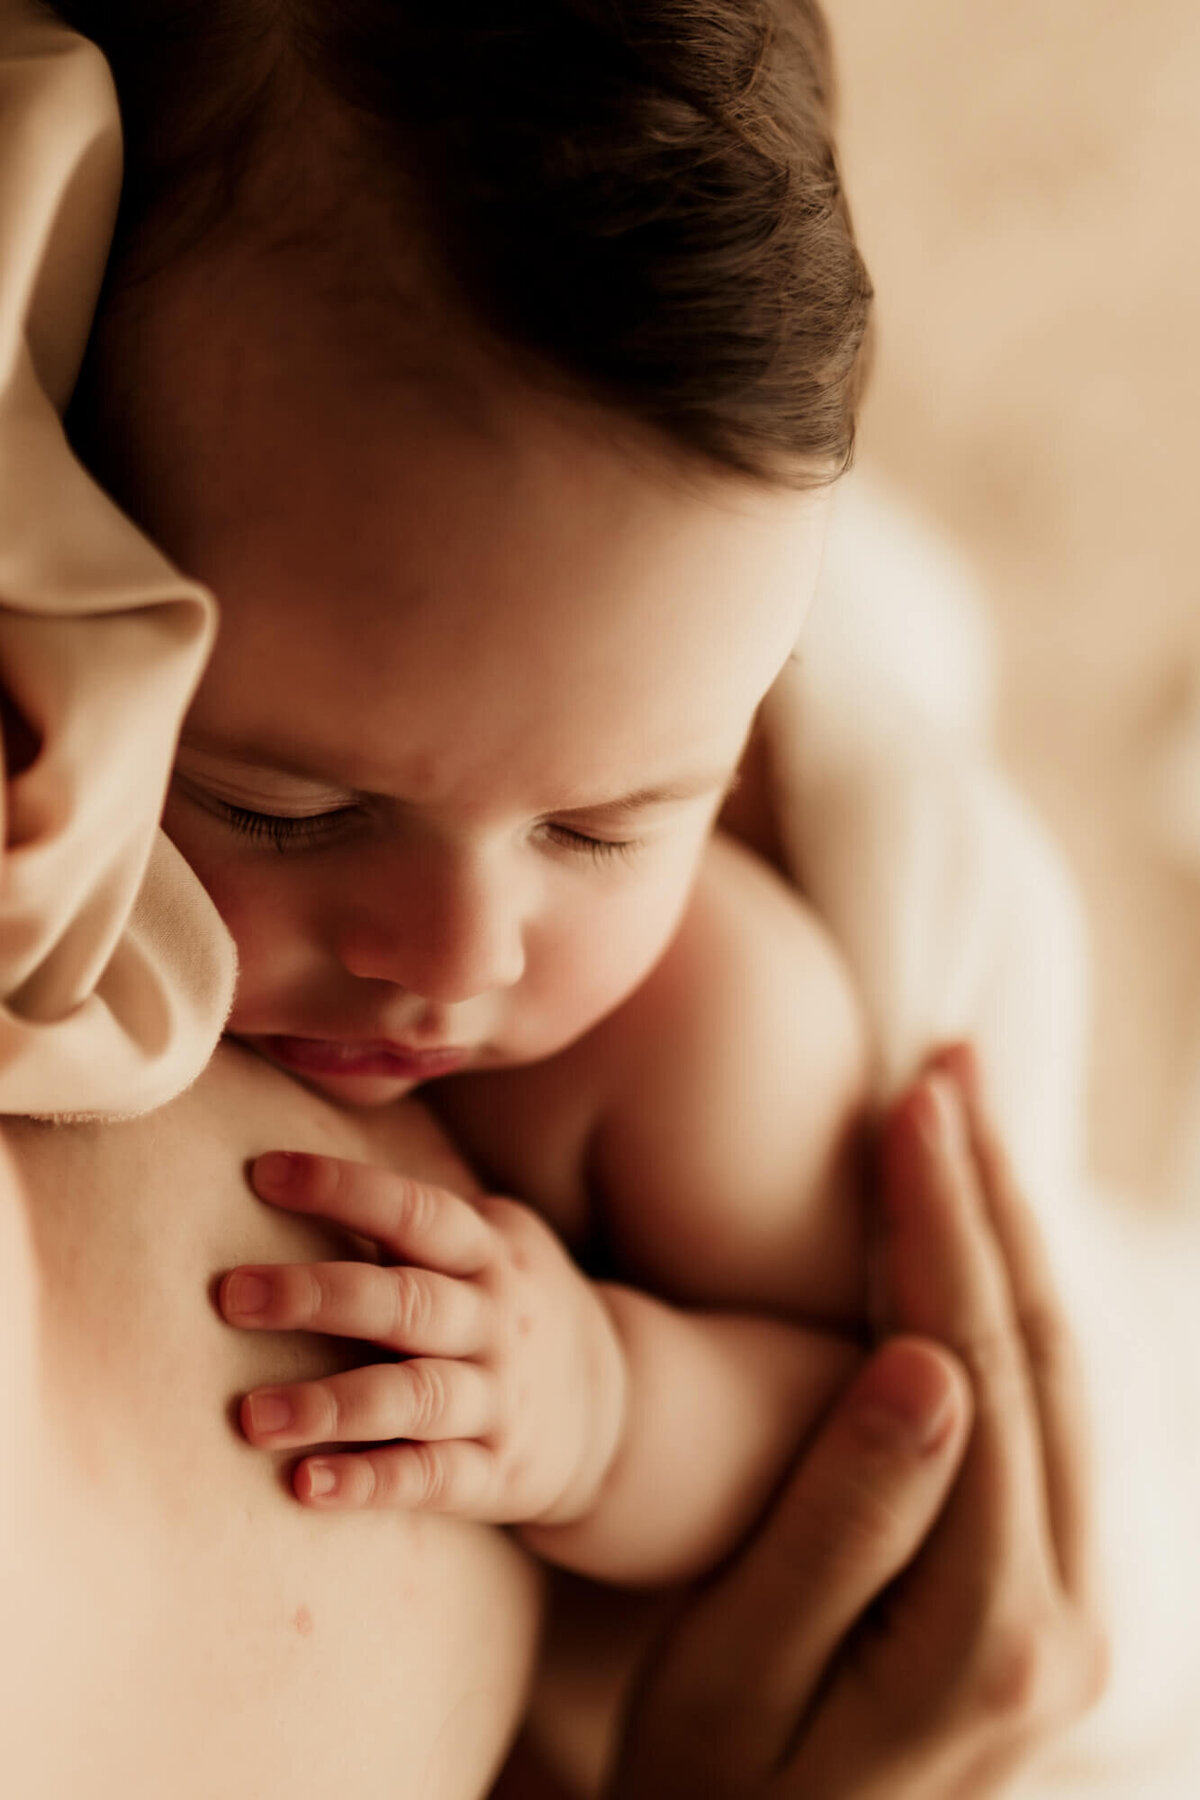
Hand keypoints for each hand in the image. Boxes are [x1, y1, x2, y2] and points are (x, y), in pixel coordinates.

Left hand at [218, 1154, 626, 1521]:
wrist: (614, 1405)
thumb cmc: (505, 1308)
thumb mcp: (488, 1247)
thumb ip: (412, 1222)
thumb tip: (281, 1169)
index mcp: (488, 1251)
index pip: (415, 1210)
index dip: (343, 1187)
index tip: (262, 1174)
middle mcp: (496, 1320)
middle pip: (407, 1301)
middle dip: (318, 1295)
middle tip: (232, 1295)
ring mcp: (499, 1398)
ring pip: (415, 1396)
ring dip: (332, 1404)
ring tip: (252, 1416)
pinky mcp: (495, 1471)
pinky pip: (430, 1476)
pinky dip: (370, 1481)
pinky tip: (306, 1485)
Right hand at [606, 1043, 1107, 1798]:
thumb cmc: (712, 1791)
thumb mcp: (738, 1668)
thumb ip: (845, 1522)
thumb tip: (931, 1361)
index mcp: (989, 1628)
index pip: (974, 1371)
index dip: (940, 1224)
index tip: (911, 1101)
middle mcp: (1063, 1617)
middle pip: (1040, 1359)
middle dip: (990, 1202)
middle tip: (948, 1071)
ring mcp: (1070, 1615)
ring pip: (1059, 1386)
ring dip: (1011, 1246)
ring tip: (967, 1130)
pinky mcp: (1045, 1606)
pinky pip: (1046, 1428)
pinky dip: (1014, 1319)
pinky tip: (983, 1257)